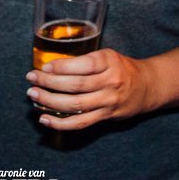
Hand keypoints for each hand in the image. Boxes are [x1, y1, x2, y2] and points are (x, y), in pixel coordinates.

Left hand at [25, 48, 150, 130]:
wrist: (147, 87)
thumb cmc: (121, 68)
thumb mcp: (107, 56)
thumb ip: (84, 61)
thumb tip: (51, 68)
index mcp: (109, 61)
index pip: (83, 65)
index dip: (61, 67)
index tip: (44, 67)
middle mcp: (110, 82)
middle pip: (76, 85)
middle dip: (49, 83)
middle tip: (31, 80)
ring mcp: (108, 101)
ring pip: (75, 104)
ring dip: (50, 101)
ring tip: (34, 96)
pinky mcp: (105, 116)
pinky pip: (80, 123)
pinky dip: (60, 123)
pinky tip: (45, 119)